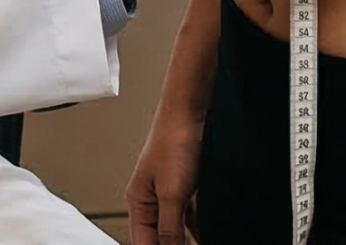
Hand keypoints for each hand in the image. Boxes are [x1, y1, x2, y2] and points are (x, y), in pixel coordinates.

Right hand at [128, 102, 203, 244]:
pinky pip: (191, 217)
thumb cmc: (173, 141)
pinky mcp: (188, 188)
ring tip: (199, 243)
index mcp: (139, 203)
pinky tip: (206, 234)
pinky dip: (198, 228)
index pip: (143, 243)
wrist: (190, 113)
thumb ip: (170, 227)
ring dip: (188, 240)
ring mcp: (170, 194)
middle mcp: (152, 201)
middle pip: (160, 238)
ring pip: (178, 229)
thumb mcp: (171, 194)